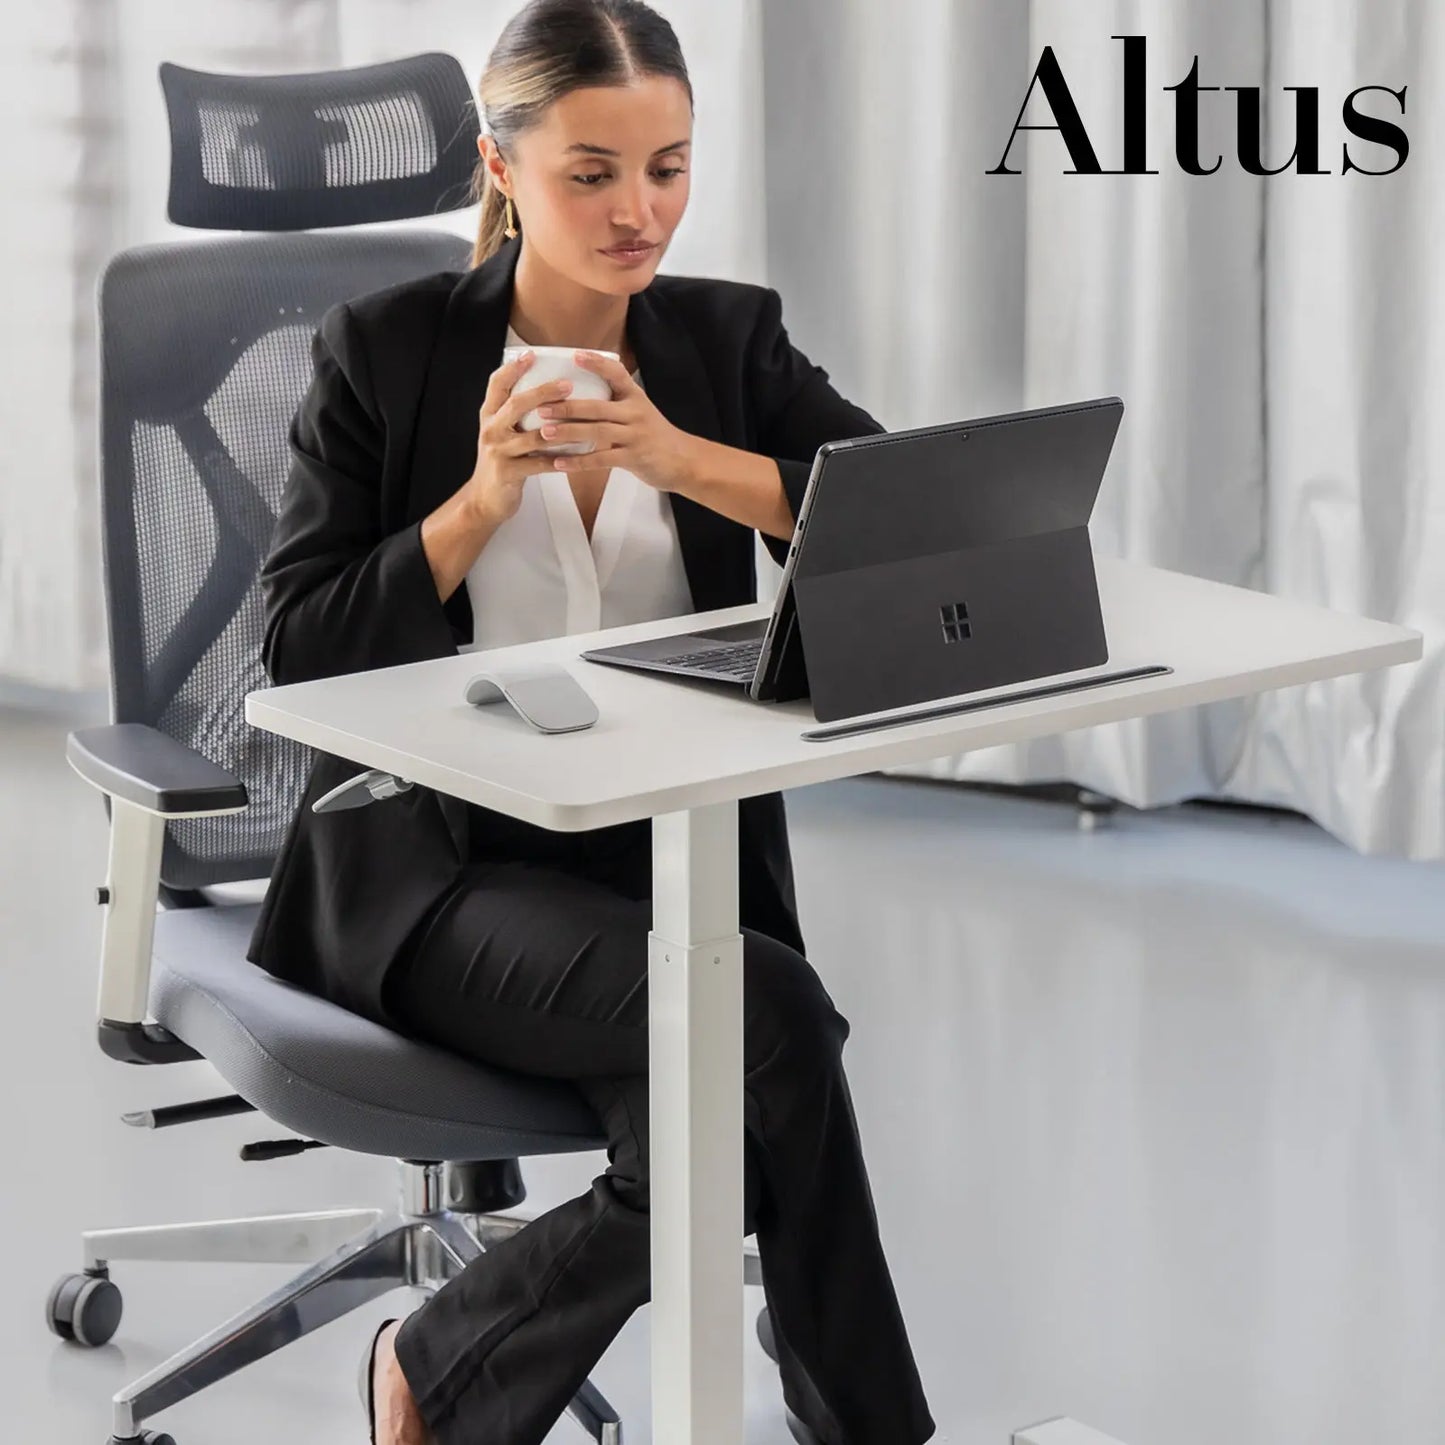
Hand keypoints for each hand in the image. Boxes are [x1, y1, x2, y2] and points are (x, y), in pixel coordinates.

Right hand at [459, 351, 578, 523]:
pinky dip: (559, 460)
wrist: (484, 499)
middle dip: (543, 392)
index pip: (496, 385)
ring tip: (580, 421)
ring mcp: (498, 452)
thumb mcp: (501, 434)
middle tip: (567, 385)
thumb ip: (515, 415)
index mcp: (489, 416)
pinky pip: (538, 464)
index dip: (513, 368)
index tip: (531, 355)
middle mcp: (491, 430)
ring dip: (559, 429)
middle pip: (516, 404)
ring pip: (532, 436)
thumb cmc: (501, 463)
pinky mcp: (508, 473)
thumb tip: (546, 394)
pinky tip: (578, 456)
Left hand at [534, 351, 692, 492]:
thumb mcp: (640, 411)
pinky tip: (560, 463)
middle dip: (567, 406)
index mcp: (635, 397)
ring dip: (568, 432)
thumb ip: (616, 403)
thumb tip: (581, 395)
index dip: (596, 363)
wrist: (684, 461)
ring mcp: (635, 435)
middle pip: (597, 406)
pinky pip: (602, 459)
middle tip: (542, 406)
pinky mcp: (634, 458)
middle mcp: (635, 413)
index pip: (616, 373)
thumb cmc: (656, 435)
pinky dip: (579, 462)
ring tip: (544, 432)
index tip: (575, 356)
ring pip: (597, 432)